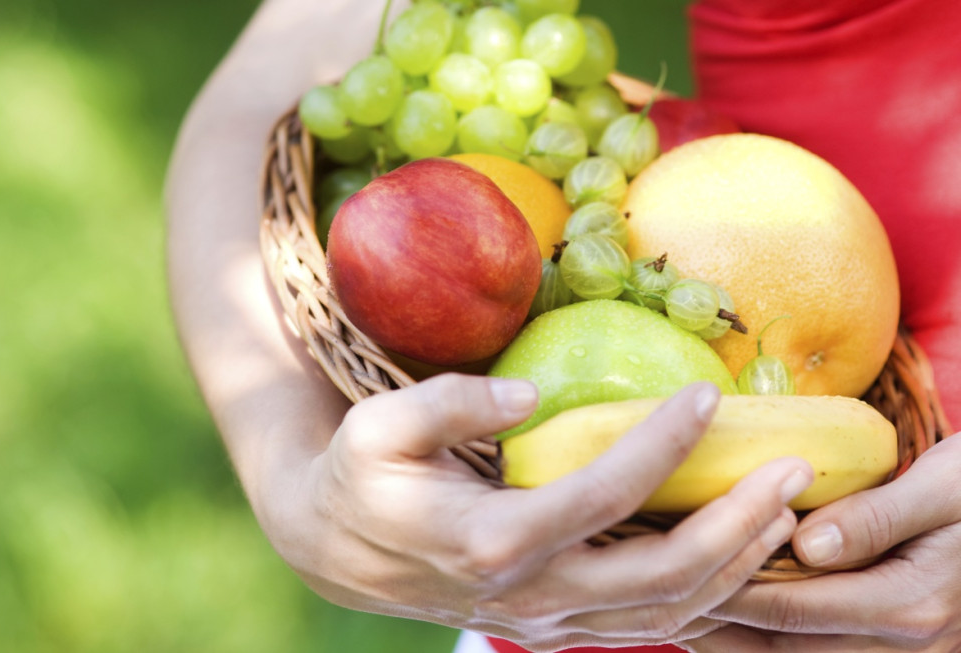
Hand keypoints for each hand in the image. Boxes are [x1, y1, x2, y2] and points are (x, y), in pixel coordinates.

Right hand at [257, 376, 813, 651]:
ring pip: (665, 614)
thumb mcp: (378, 427)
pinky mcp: (554, 624)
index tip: (710, 395)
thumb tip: (530, 396)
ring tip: (784, 510)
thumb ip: (451, 405)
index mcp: (487, 542)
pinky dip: (704, 593)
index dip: (663, 445)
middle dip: (738, 524)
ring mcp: (545, 621)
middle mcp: (529, 597)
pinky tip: (736, 552)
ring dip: (734, 563)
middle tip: (793, 469)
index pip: (602, 496)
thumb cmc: (360, 477)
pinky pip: (645, 622)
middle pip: (661, 579)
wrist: (336, 550)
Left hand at [683, 431, 960, 651]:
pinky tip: (742, 617)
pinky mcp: (905, 637)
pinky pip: (825, 647)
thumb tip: (805, 543)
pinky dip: (777, 636)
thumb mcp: (949, 486)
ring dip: (739, 641)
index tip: (667, 574)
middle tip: (651, 605)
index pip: (787, 609)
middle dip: (715, 629)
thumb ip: (876, 518)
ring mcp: (909, 649)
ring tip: (679, 614)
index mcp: (908, 604)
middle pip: (784, 646)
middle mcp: (907, 641)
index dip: (721, 595)